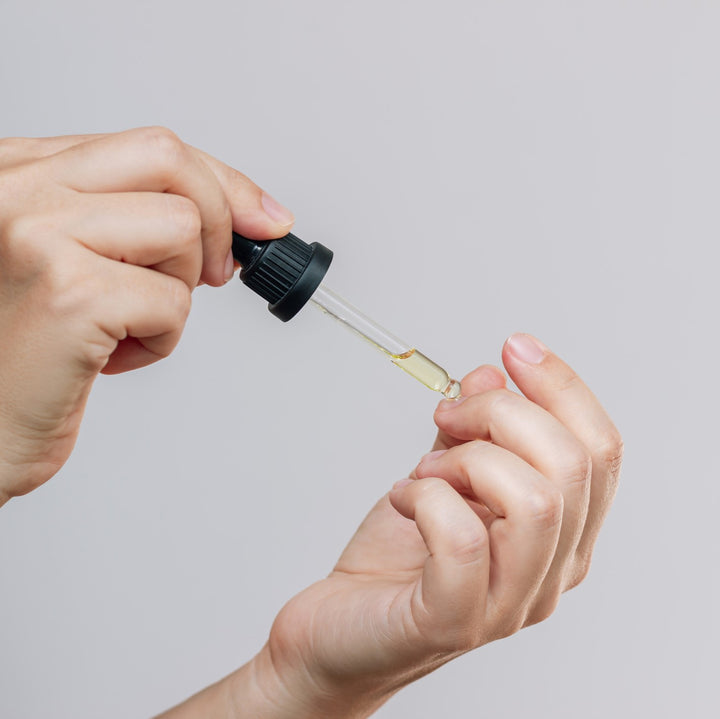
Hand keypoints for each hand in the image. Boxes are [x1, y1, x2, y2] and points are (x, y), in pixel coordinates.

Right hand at [0, 128, 294, 504]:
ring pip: (180, 227)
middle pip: (169, 159)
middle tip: (214, 274)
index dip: (220, 182)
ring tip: (127, 324)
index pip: (149, 148)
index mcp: (20, 171)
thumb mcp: (73, 259)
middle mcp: (18, 188)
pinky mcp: (69, 291)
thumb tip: (245, 215)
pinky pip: (174, 300)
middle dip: (217, 219)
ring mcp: (39, 233)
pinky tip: (111, 358)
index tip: (263, 218)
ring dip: (178, 290)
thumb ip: (132, 219)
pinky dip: (163, 340)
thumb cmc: (23, 354)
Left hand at [235, 335, 621, 717]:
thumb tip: (491, 373)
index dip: (563, 388)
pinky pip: (462, 539)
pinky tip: (406, 497)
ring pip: (535, 503)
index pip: (600, 451)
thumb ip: (473, 429)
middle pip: (573, 466)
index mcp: (562, 533)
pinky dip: (427, 496)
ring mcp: (508, 603)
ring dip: (468, 459)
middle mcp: (550, 572)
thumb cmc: (397, 556)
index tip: (515, 348)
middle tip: (451, 413)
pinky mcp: (454, 620)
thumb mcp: (443, 474)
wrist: (344, 627)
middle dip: (503, 412)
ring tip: (428, 467)